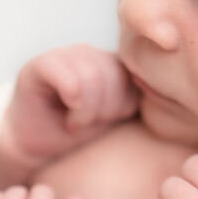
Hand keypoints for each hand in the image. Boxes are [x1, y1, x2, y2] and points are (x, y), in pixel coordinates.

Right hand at [0, 45, 139, 164]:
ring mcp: (64, 54)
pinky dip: (72, 101)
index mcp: (111, 62)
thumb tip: (160, 86)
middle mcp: (89, 53)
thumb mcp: (115, 115)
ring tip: (74, 120)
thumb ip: (134, 95)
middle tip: (86, 124)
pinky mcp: (40, 64)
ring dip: (86, 112)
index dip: (123, 106)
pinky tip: (65, 112)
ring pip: (92, 78)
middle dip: (104, 110)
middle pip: (113, 76)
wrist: (38, 145)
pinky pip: (68, 76)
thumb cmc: (77, 131)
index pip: (133, 77)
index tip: (107, 120)